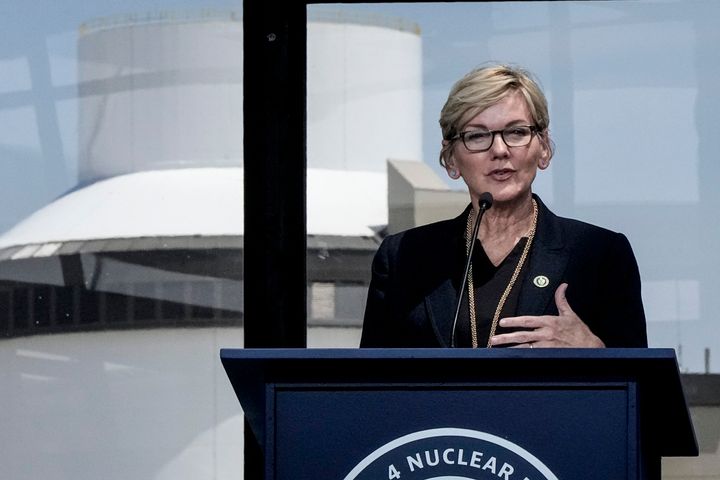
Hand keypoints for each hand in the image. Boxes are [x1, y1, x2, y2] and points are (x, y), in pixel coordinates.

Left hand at [489, 283, 604, 347]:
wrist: (591, 348)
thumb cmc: (579, 331)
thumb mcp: (570, 314)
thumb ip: (562, 300)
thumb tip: (562, 285)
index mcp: (549, 322)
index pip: (527, 321)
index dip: (514, 321)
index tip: (502, 322)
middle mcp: (546, 334)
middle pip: (522, 335)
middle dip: (506, 338)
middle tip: (493, 339)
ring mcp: (547, 346)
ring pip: (525, 347)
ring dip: (510, 349)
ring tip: (497, 349)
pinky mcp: (549, 355)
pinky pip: (533, 356)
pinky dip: (522, 357)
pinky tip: (511, 358)